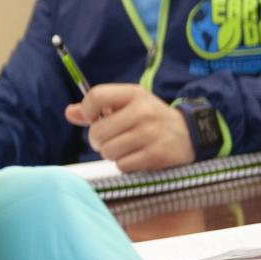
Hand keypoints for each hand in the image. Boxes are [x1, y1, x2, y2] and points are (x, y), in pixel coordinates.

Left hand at [65, 83, 193, 170]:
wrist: (191, 134)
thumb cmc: (151, 119)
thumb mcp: (128, 105)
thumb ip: (97, 109)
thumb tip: (70, 112)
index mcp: (134, 94)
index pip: (96, 96)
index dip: (87, 110)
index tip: (93, 118)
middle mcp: (144, 111)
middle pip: (97, 131)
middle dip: (98, 140)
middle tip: (111, 139)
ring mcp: (151, 133)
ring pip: (108, 151)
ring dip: (111, 153)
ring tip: (125, 147)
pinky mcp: (157, 155)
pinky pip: (122, 165)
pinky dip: (125, 164)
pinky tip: (137, 157)